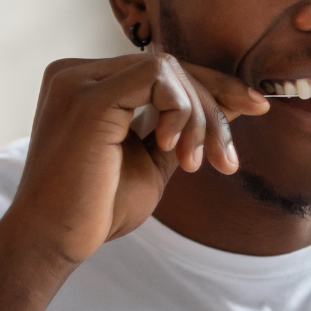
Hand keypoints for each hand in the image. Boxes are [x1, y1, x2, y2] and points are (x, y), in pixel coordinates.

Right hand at [0, 54, 266, 268]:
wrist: (55, 243)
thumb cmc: (98, 209)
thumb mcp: (154, 162)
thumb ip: (183, 128)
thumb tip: (231, 104)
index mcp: (90, 84)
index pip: (164, 72)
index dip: (216, 87)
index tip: (256, 109)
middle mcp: (79, 73)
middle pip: (172, 67)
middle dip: (214, 109)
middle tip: (227, 160)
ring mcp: (79, 80)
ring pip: (170, 69)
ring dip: (200, 116)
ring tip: (197, 164)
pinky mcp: (88, 97)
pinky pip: (156, 77)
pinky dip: (179, 110)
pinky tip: (174, 149)